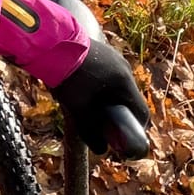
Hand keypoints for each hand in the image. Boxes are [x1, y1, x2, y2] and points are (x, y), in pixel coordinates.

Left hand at [52, 41, 151, 156]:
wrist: (52, 44)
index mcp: (124, 82)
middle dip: (120, 114)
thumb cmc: (69, 77)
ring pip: (119, 86)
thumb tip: (101, 150)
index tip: (125, 139)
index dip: (136, 129)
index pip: (141, 112)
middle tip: (106, 125)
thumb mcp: (79, 108)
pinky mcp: (104, 51)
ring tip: (93, 106)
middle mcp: (124, 68)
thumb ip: (91, 131)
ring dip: (111, 99)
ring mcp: (115, 57)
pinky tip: (86, 89)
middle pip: (130, 98)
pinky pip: (110, 74)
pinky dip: (104, 86)